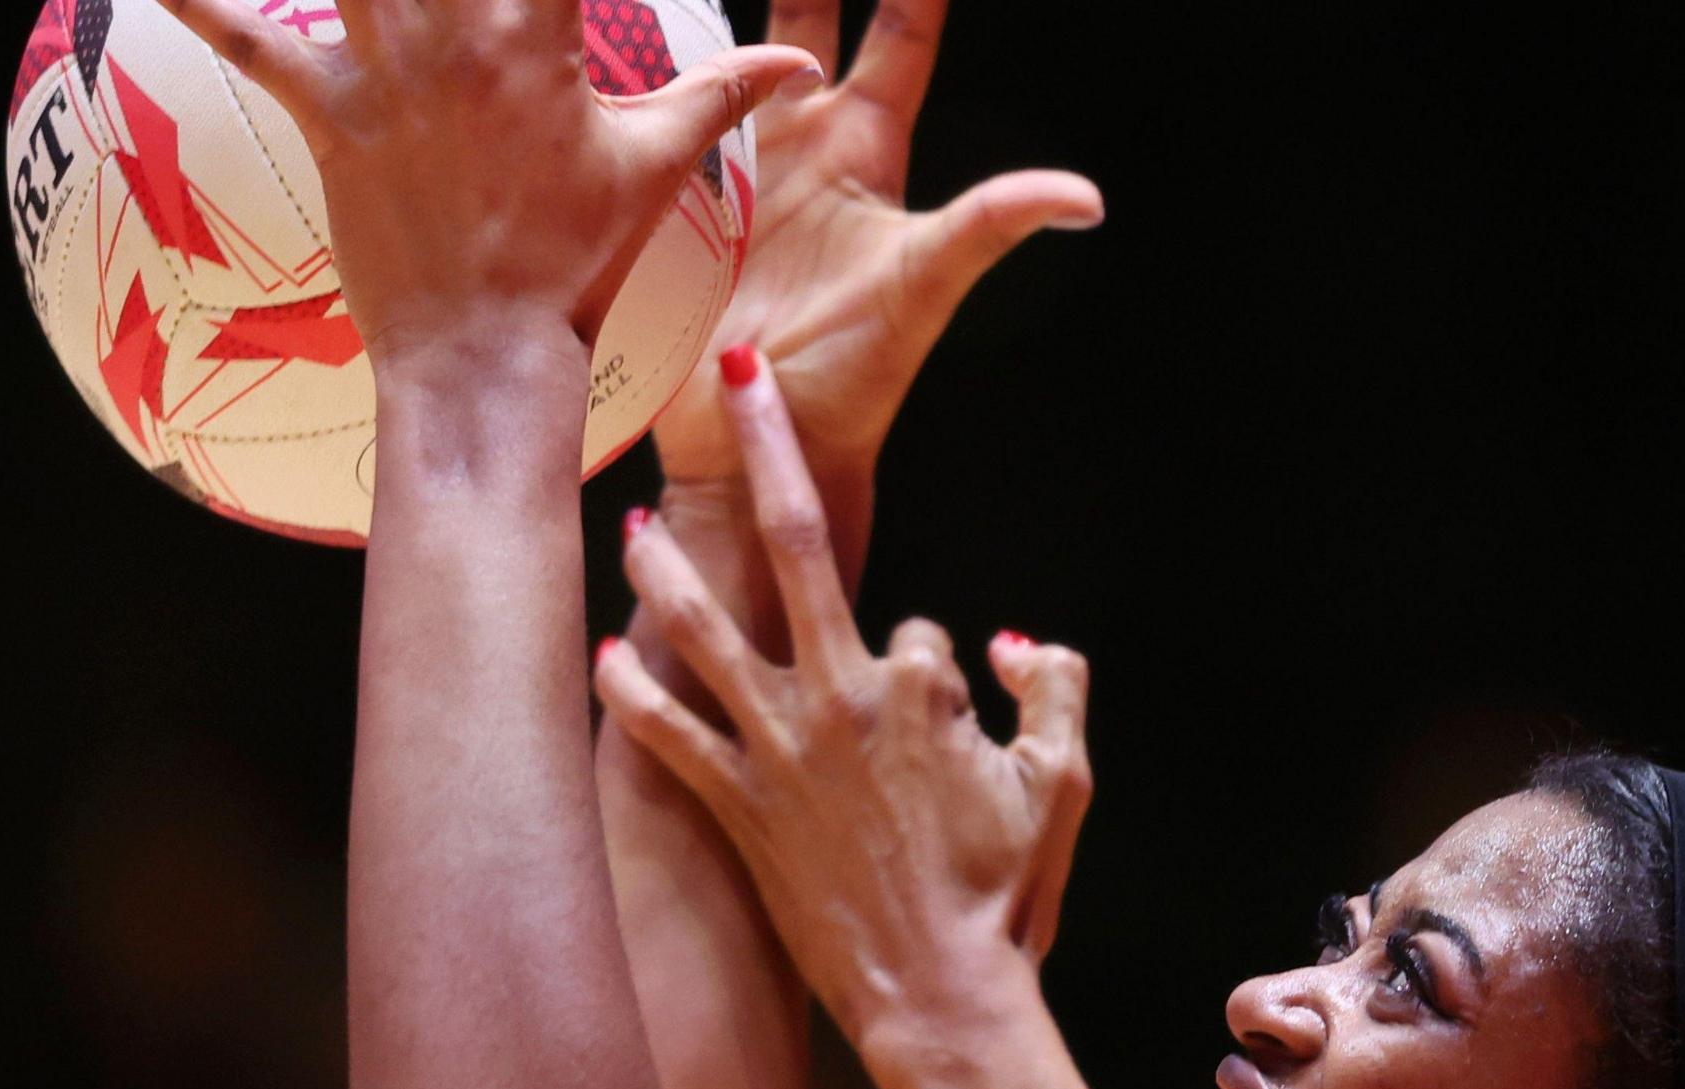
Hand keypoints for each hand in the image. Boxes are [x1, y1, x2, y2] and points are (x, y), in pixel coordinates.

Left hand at [168, 0, 822, 357]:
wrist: (487, 355)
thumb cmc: (575, 264)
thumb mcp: (656, 171)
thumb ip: (721, 97)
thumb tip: (796, 68)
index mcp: (545, 40)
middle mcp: (463, 37)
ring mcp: (390, 72)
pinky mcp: (330, 116)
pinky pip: (251, 43)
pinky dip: (203, 1)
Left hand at [598, 352, 1092, 1035]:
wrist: (943, 992)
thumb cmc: (1006, 892)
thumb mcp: (1064, 783)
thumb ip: (1056, 690)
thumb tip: (1011, 641)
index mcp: (922, 687)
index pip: (913, 624)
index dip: (927, 660)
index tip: (941, 712)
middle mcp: (839, 700)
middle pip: (798, 545)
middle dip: (767, 447)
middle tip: (736, 374)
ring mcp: (779, 753)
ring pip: (708, 629)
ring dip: (666, 566)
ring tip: (634, 519)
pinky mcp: (739, 807)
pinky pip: (670, 736)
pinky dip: (633, 693)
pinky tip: (604, 655)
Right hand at [650, 0, 1103, 511]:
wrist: (759, 450)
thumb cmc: (853, 377)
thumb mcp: (923, 287)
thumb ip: (991, 225)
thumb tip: (1087, 198)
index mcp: (864, 147)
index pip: (900, 32)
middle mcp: (797, 142)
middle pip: (804, 15)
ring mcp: (726, 164)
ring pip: (713, 48)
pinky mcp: (662, 196)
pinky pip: (644, 112)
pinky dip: (629, 64)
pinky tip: (598, 27)